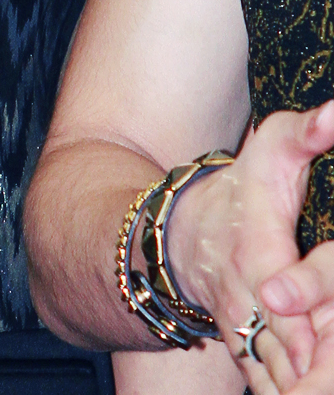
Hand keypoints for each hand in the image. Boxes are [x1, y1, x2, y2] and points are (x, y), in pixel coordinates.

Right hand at [166, 105, 333, 394]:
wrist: (182, 234)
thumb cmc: (240, 189)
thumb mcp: (270, 149)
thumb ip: (305, 132)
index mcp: (256, 251)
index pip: (279, 289)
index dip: (299, 313)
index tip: (312, 343)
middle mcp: (249, 300)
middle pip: (285, 347)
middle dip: (312, 367)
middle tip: (324, 374)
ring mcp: (248, 333)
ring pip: (277, 377)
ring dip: (302, 386)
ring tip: (322, 390)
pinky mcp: (252, 357)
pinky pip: (269, 388)